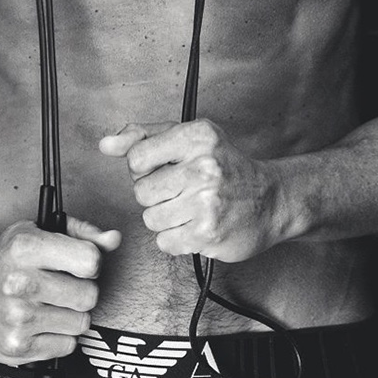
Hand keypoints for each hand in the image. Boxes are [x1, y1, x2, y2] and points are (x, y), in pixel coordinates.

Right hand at [0, 217, 120, 365]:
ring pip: (81, 322)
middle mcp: (20, 282)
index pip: (90, 260)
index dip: (91, 262)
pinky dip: (59, 336)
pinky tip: (40, 322)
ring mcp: (17, 318)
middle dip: (82, 290)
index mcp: (26, 247)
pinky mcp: (17, 347)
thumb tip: (114, 240)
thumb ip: (82, 233)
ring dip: (71, 314)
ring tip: (48, 303)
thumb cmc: (8, 257)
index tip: (78, 262)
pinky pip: (68, 345)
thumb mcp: (40, 230)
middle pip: (89, 295)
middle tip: (61, 285)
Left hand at [100, 120, 281, 262]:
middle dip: (155, 194)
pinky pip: (164, 241)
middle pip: (141, 191)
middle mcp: (204, 166)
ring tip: (190, 207)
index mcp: (197, 137)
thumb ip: (143, 137)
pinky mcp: (208, 233)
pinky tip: (195, 224)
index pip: (137, 157)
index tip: (163, 168)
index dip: (143, 168)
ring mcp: (206, 202)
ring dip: (165, 217)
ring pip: (151, 219)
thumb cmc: (225, 165)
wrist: (271, 199)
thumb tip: (105, 144)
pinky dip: (175, 237)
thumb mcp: (188, 138)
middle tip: (181, 189)